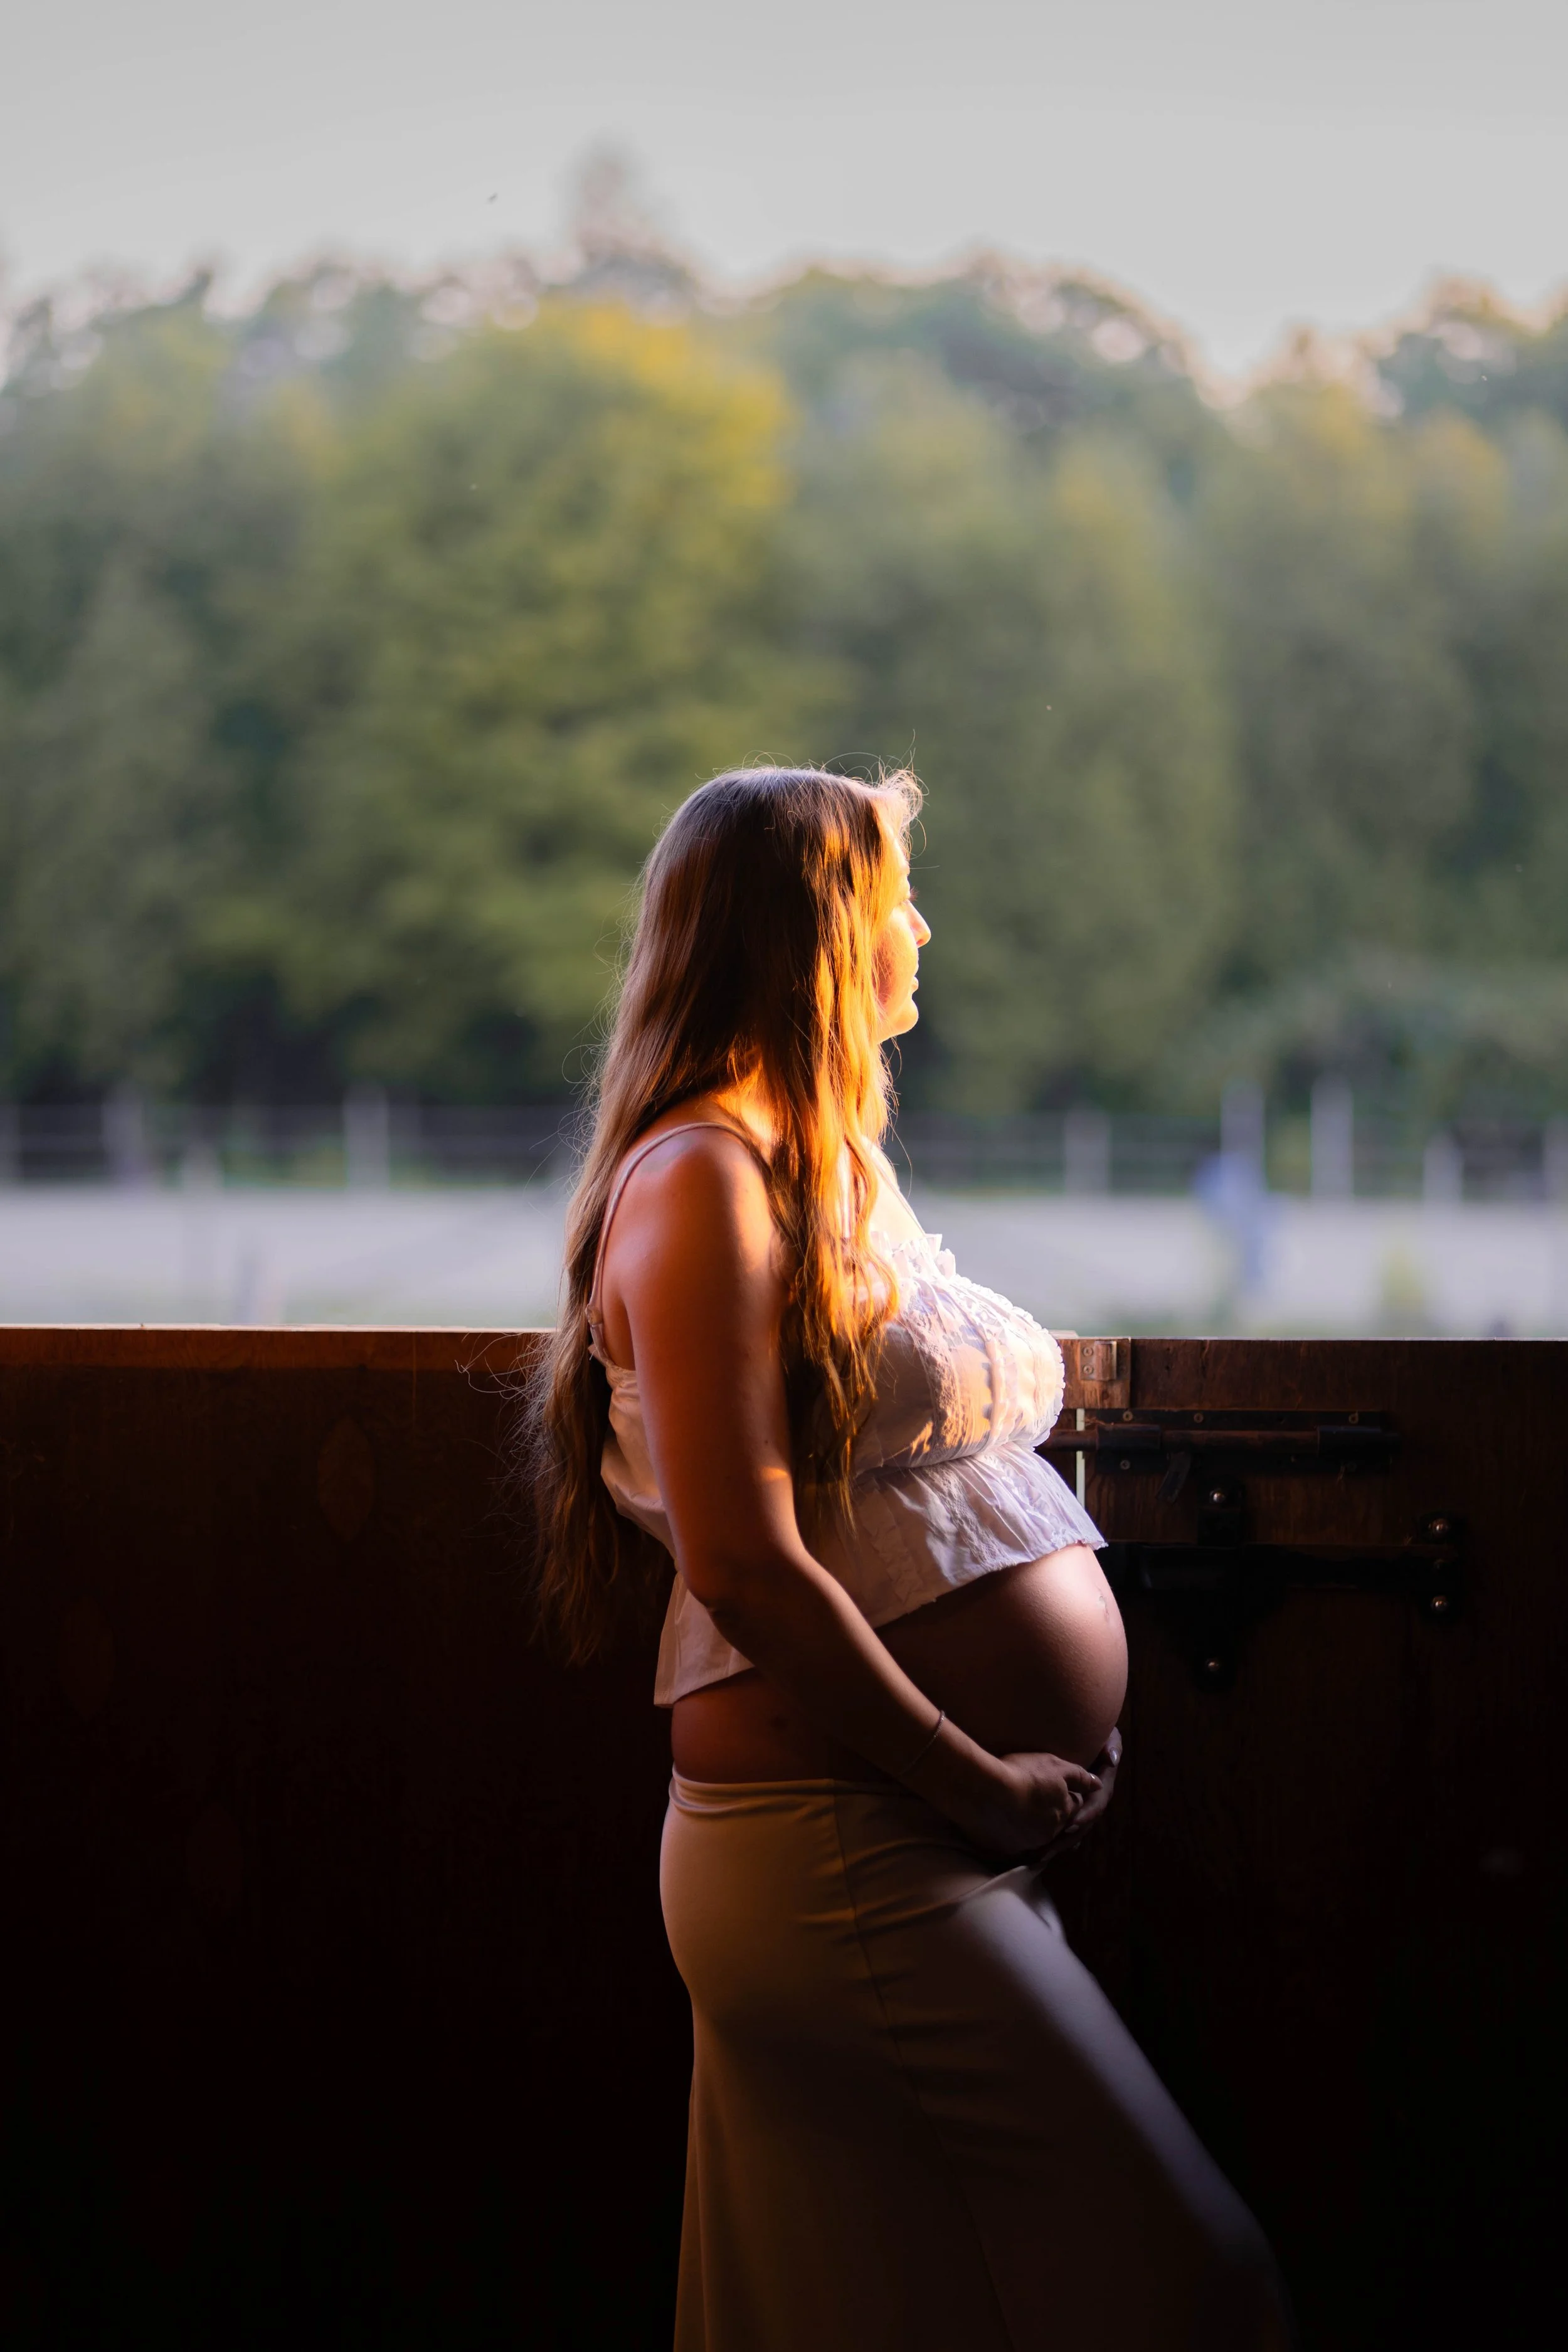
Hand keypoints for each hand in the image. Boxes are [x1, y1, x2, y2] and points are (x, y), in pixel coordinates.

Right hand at [950, 1746, 1104, 1858]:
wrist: (987, 1790)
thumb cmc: (1023, 1773)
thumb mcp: (1055, 1765)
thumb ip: (1079, 1776)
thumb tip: (1098, 1784)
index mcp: (1064, 1812)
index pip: (1075, 1806)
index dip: (1069, 1796)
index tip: (1059, 1789)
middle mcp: (1051, 1832)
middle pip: (1058, 1824)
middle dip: (1054, 1816)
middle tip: (1043, 1807)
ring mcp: (1029, 1843)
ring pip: (1038, 1837)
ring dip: (1035, 1829)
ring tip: (1025, 1818)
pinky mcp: (1008, 1850)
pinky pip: (1016, 1846)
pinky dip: (1015, 1838)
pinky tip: (1008, 1829)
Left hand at [1034, 1727, 1122, 1863]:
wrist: (1075, 1728)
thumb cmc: (1092, 1730)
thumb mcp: (1106, 1735)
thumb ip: (1111, 1744)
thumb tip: (1111, 1759)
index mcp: (1102, 1783)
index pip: (1097, 1803)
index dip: (1086, 1813)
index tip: (1072, 1823)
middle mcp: (1092, 1795)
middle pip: (1083, 1821)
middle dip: (1069, 1837)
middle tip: (1052, 1849)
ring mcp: (1079, 1801)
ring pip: (1073, 1826)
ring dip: (1060, 1841)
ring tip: (1042, 1854)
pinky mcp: (1066, 1803)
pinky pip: (1062, 1822)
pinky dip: (1053, 1836)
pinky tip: (1041, 1850)